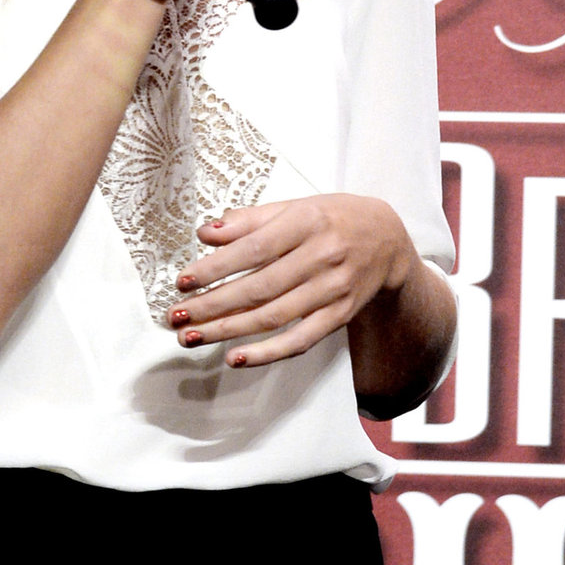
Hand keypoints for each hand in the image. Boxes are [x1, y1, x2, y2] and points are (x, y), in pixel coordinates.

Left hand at [167, 194, 416, 367]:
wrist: (387, 240)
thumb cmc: (330, 218)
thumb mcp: (294, 207)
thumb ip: (249, 220)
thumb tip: (205, 233)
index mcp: (307, 221)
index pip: (253, 249)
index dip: (216, 268)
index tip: (183, 282)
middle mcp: (323, 256)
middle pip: (260, 288)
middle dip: (213, 305)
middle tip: (177, 316)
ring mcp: (334, 289)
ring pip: (274, 317)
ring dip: (229, 331)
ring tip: (192, 336)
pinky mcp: (340, 315)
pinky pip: (301, 340)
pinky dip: (268, 353)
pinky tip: (236, 358)